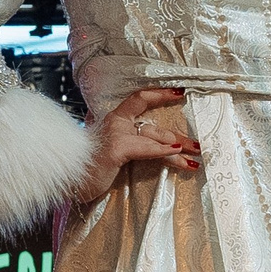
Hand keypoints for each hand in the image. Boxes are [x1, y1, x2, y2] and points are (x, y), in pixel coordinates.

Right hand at [74, 86, 200, 206]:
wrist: (71, 179)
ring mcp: (115, 133)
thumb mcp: (112, 149)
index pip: (139, 98)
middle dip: (178, 136)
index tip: (180, 92)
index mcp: (115, 119)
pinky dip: (162, 150)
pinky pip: (146, 147)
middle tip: (199, 144)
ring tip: (195, 156)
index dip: (160, 94)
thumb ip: (129, 141)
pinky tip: (177, 154)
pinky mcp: (116, 148)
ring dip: (178, 147)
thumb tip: (159, 141)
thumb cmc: (90, 167)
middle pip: (154, 125)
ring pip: (154, 136)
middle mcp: (116, 122)